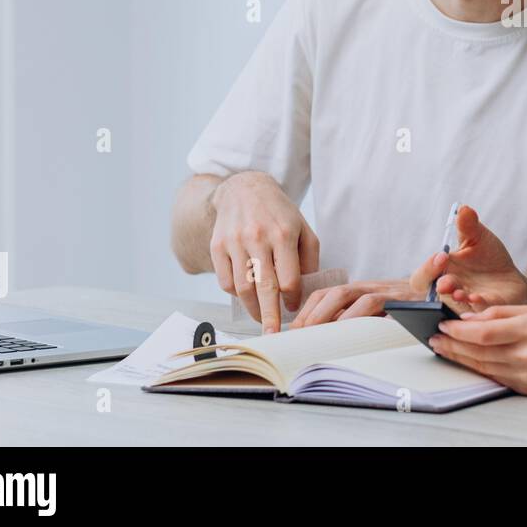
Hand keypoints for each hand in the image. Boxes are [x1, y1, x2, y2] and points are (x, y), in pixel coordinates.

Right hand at [208, 171, 319, 333]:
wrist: (245, 189)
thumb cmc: (279, 214)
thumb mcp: (303, 229)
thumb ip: (309, 259)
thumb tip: (307, 292)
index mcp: (284, 234)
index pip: (289, 279)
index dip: (292, 299)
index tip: (293, 309)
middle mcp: (258, 238)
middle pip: (264, 288)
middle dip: (269, 316)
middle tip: (272, 336)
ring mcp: (234, 242)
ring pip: (242, 288)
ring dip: (251, 309)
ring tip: (261, 318)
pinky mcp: (217, 246)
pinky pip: (225, 280)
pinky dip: (235, 294)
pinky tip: (245, 295)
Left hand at [291, 279, 419, 326]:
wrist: (441, 297)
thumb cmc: (406, 311)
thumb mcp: (376, 314)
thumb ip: (354, 319)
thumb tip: (325, 338)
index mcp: (360, 290)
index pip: (326, 294)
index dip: (308, 310)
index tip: (294, 331)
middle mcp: (371, 287)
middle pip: (335, 293)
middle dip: (314, 314)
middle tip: (302, 336)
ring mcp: (387, 292)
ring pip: (353, 296)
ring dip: (334, 316)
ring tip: (321, 335)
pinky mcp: (402, 300)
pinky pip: (378, 306)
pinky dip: (361, 318)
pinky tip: (353, 334)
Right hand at [410, 205, 526, 315]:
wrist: (510, 277)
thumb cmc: (488, 259)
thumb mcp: (479, 238)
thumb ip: (469, 225)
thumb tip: (463, 209)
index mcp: (443, 271)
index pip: (423, 276)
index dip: (428, 268)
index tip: (442, 256)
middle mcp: (450, 289)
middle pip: (433, 295)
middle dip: (440, 286)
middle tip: (446, 280)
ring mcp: (466, 302)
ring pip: (454, 306)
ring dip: (456, 299)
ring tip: (461, 293)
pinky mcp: (484, 310)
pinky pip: (477, 312)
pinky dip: (477, 306)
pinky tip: (480, 297)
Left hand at [429, 305, 526, 394]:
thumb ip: (502, 312)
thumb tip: (470, 318)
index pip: (483, 332)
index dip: (458, 330)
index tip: (442, 324)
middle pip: (478, 352)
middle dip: (452, 345)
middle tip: (434, 338)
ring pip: (483, 367)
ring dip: (459, 358)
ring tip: (443, 349)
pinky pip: (496, 378)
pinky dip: (478, 368)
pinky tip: (467, 361)